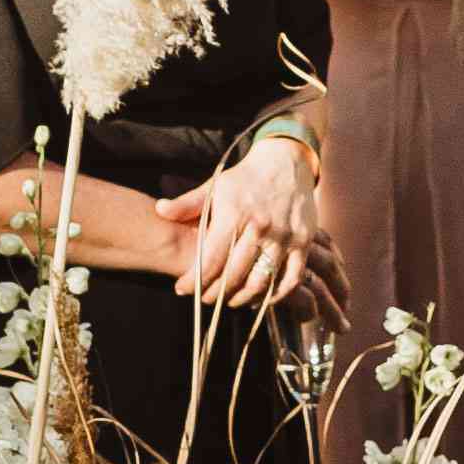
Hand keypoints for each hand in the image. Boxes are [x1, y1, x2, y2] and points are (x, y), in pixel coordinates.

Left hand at [160, 131, 340, 317]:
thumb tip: (160, 211)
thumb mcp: (214, 186)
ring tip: (229, 301)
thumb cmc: (245, 178)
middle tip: (204, 298)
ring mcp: (284, 237)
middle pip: (234, 275)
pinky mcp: (304, 243)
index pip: (211, 260)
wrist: (286, 162)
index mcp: (235, 214)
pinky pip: (291, 279)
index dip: (194, 280)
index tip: (182, 289)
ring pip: (261, 282)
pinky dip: (276, 295)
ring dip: (242, 298)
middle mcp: (260, 227)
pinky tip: (261, 298)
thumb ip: (187, 203)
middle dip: (215, 293)